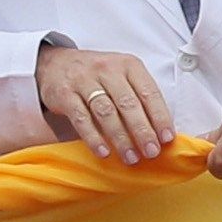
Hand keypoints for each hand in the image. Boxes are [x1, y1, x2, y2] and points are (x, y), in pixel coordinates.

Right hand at [35, 45, 175, 163]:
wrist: (55, 63)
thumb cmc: (96, 75)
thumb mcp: (121, 74)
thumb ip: (138, 94)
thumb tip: (158, 129)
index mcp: (128, 65)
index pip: (149, 92)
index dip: (159, 116)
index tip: (166, 138)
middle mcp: (108, 70)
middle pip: (128, 104)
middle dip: (142, 131)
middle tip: (151, 152)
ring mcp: (84, 81)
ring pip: (106, 112)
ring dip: (120, 138)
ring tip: (130, 157)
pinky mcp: (65, 94)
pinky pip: (81, 119)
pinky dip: (93, 137)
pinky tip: (103, 152)